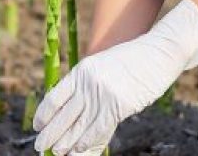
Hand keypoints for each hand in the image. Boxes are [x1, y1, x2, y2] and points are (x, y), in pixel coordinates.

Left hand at [32, 0, 197, 154]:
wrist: (160, 52)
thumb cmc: (135, 59)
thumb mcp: (105, 64)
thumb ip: (89, 82)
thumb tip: (76, 105)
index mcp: (82, 70)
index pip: (55, 96)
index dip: (44, 114)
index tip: (37, 126)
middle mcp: (89, 82)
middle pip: (63, 115)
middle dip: (50, 134)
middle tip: (40, 147)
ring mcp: (104, 94)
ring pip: (79, 125)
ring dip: (65, 142)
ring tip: (56, 152)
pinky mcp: (120, 105)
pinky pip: (98, 128)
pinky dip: (86, 141)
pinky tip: (78, 150)